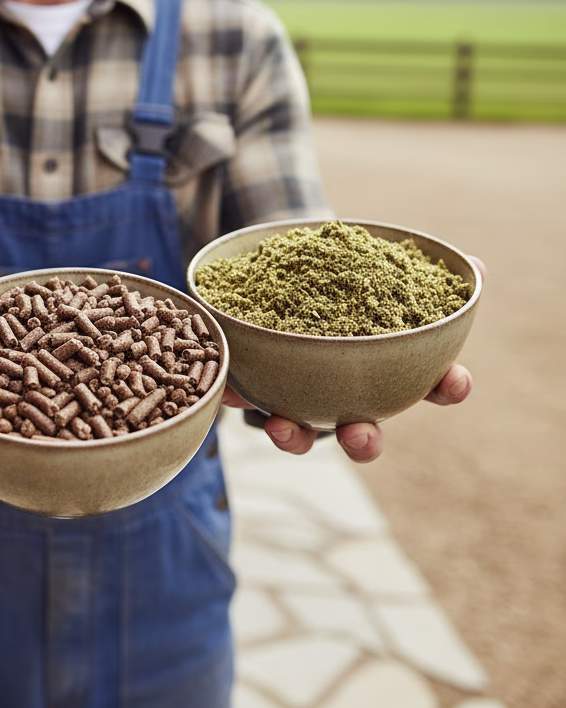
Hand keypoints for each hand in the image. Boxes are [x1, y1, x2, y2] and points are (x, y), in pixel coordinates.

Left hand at [224, 254, 485, 463]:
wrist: (281, 270)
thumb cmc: (340, 279)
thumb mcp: (375, 268)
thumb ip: (418, 273)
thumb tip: (479, 266)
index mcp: (389, 371)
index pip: (430, 387)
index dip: (445, 388)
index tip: (455, 382)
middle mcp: (345, 397)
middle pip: (362, 433)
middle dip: (363, 441)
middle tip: (360, 434)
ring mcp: (299, 399)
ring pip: (298, 433)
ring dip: (292, 436)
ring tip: (280, 426)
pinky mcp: (252, 386)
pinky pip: (243, 398)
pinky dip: (235, 395)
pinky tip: (228, 390)